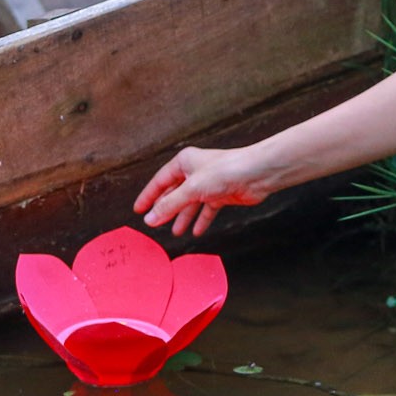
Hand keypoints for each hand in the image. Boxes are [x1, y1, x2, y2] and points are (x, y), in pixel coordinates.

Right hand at [133, 145, 270, 236]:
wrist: (257, 174)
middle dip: (166, 210)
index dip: (148, 196)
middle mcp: (195, 172)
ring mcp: (209, 184)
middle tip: (154, 225)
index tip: (138, 210)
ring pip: (191, 204)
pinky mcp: (221, 195)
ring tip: (176, 232)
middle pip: (175, 193)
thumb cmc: (226, 171)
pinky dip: (201, 220)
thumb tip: (150, 219)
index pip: (160, 181)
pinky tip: (196, 231)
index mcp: (184, 162)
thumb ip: (170, 205)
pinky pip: (207, 210)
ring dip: (183, 218)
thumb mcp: (192, 189)